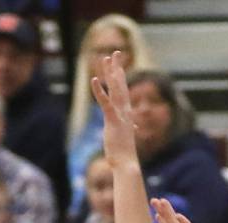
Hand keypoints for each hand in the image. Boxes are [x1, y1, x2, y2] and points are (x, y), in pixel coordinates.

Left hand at [91, 51, 137, 169]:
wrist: (127, 165)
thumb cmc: (124, 155)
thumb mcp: (124, 137)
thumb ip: (127, 129)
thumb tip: (133, 128)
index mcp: (127, 115)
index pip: (124, 92)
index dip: (121, 78)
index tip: (118, 66)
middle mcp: (125, 112)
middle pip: (121, 86)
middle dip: (118, 69)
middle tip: (116, 53)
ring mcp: (120, 116)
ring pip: (115, 90)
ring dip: (110, 74)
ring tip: (105, 59)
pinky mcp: (113, 121)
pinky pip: (105, 103)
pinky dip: (99, 91)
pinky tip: (94, 80)